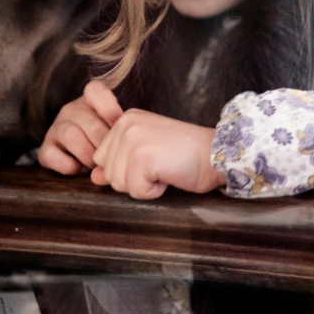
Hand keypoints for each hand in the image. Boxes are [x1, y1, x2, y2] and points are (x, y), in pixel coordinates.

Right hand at [38, 80, 123, 174]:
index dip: (110, 110)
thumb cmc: (106, 141)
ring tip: (97, 166)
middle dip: (106, 146)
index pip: (95, 90)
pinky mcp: (45, 149)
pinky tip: (78, 169)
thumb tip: (132, 143)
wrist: (81, 158)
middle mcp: (70, 110)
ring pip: (71, 137)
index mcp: (89, 100)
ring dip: (88, 156)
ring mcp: (56, 128)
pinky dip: (68, 165)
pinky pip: (51, 155)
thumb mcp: (117, 129)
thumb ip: (124, 128)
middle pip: (90, 124)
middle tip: (115, 158)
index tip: (120, 128)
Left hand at [89, 109, 225, 198]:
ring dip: (143, 186)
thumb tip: (94, 177)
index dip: (127, 169)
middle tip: (160, 166)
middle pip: (108, 172)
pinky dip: (154, 192)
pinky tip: (169, 176)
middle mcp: (125, 125)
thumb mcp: (147, 153)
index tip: (153, 161)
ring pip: (118, 184)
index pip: (101, 158)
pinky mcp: (143, 157)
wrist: (218, 153)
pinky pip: (136, 191)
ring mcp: (132, 139)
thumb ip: (118, 161)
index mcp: (125, 121)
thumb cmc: (186, 155)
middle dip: (132, 179)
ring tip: (165, 170)